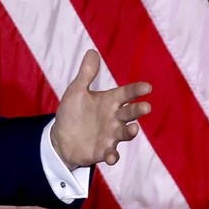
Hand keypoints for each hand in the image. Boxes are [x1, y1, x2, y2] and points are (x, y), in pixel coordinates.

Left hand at [50, 49, 151, 169]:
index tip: (147, 87)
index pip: (126, 94)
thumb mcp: (76, 92)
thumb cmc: (72, 113)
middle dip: (137, 110)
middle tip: (145, 107)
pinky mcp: (103, 151)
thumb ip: (86, 74)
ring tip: (133, 129)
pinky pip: (111, 153)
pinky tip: (111, 157)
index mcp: (110, 101)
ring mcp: (110, 135)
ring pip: (125, 133)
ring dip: (130, 132)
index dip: (136, 90)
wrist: (61, 138)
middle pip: (129, 113)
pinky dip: (113, 155)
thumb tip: (92, 51)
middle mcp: (114, 118)